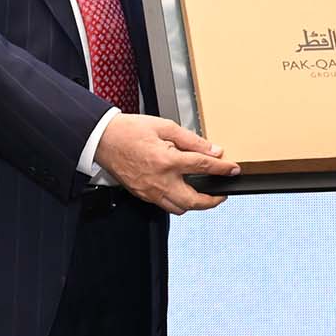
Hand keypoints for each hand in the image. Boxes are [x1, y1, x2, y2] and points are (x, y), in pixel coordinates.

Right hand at [94, 113, 239, 214]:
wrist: (102, 139)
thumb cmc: (130, 130)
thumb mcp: (165, 127)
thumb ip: (191, 140)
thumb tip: (212, 150)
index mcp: (167, 160)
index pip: (203, 166)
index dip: (222, 169)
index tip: (233, 170)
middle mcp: (160, 180)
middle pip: (194, 201)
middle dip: (212, 201)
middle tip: (221, 194)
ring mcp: (150, 191)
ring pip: (179, 208)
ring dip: (194, 204)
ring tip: (203, 195)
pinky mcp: (142, 195)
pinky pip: (164, 205)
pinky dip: (177, 203)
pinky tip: (181, 192)